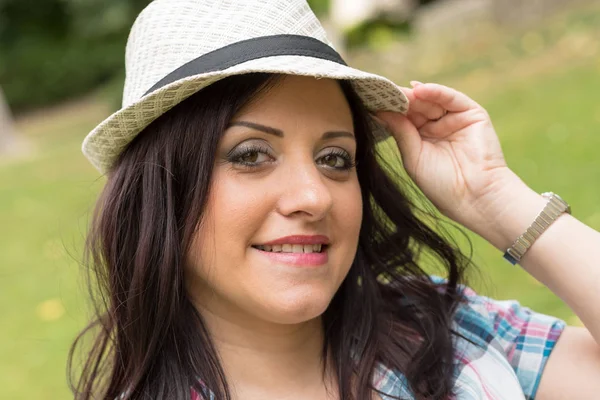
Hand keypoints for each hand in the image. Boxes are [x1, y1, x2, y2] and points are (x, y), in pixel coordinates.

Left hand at [375, 81, 517, 229]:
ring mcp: (455, 119)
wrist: (474, 196)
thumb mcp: (413, 156)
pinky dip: (436, 92)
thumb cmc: (441, 184)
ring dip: (414, 95)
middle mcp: (438, 127)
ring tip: (398, 92)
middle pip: (416, 106)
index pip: (404, 118)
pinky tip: (419, 90)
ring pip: (432, 100)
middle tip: (382, 91)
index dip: (390, 109)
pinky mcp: (472, 114)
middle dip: (400, 100)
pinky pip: (452, 98)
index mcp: (422, 139)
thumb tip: (379, 111)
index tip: (371, 100)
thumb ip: (400, 131)